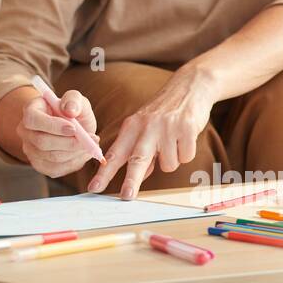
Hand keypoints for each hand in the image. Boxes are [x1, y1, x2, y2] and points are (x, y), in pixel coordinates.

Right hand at [16, 88, 99, 178]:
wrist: (72, 127)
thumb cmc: (71, 111)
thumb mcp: (75, 99)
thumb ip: (74, 99)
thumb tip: (70, 110)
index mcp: (30, 110)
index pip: (33, 119)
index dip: (53, 126)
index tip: (74, 128)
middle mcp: (25, 131)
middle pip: (42, 142)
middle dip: (69, 142)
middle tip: (90, 140)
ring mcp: (30, 150)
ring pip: (52, 157)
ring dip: (75, 153)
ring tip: (90, 145)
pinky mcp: (39, 165)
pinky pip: (56, 169)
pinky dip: (74, 163)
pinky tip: (82, 153)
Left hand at [88, 65, 217, 199]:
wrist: (189, 87)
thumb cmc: (164, 112)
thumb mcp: (145, 127)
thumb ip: (139, 151)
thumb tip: (139, 176)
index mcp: (131, 127)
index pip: (115, 154)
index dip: (104, 173)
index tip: (93, 188)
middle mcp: (146, 126)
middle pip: (137, 159)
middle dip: (131, 180)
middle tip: (126, 196)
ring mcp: (167, 127)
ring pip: (168, 164)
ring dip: (172, 159)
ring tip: (174, 141)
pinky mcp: (186, 128)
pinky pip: (185, 157)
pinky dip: (186, 153)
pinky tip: (185, 137)